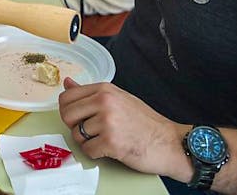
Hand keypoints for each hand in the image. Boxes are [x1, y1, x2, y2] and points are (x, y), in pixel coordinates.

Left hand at [58, 78, 191, 179]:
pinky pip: (87, 150)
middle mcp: (104, 102)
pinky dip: (96, 153)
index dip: (68, 110)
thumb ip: (92, 92)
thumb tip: (68, 83)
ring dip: (88, 141)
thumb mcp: (119, 98)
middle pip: (67, 115)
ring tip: (106, 139)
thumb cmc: (146, 123)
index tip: (78, 117)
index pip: (67, 97)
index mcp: (105, 90)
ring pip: (77, 134)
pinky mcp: (111, 142)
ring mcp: (108, 122)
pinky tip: (110, 149)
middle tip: (91, 131)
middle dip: (75, 126)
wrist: (170, 143)